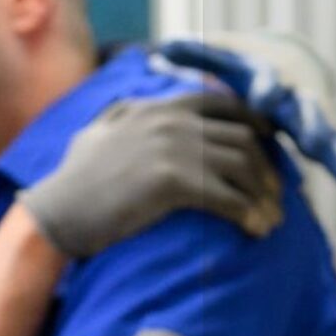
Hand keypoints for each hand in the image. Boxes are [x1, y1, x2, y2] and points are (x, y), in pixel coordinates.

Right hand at [19, 91, 282, 257]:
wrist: (58, 211)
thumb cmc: (74, 179)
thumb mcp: (100, 130)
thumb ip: (126, 113)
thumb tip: (136, 107)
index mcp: (161, 107)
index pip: (225, 104)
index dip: (256, 125)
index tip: (271, 148)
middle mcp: (172, 121)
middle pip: (244, 138)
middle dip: (268, 170)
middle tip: (277, 198)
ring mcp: (174, 148)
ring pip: (244, 166)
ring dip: (265, 196)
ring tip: (272, 220)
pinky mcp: (173, 181)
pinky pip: (229, 197)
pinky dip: (250, 215)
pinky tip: (255, 231)